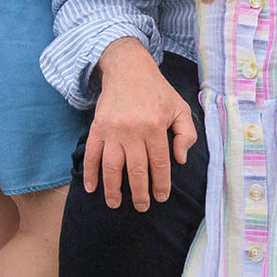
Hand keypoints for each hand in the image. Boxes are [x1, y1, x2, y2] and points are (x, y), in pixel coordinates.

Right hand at [84, 41, 197, 209]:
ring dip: (113, 189)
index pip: (159, 163)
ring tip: (115, 204)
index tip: (161, 198)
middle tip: (142, 207)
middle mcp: (133, 130)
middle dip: (139, 193)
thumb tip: (180, 160)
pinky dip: (89, 172)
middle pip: (136, 169)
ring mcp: (113, 130)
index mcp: (156, 127)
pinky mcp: (97, 127)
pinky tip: (91, 188)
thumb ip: (187, 134)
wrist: (128, 69)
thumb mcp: (180, 108)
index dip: (160, 184)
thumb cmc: (158, 92)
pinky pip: (91, 154)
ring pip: (112, 166)